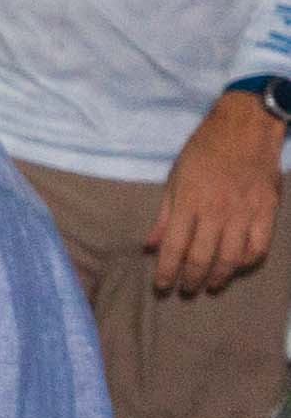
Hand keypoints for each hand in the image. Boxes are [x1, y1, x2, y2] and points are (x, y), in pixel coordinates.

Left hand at [151, 93, 286, 298]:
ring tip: (210, 285)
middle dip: (191, 280)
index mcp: (188, 202)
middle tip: (186, 290)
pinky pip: (259, 245)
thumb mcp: (174, 178)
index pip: (174, 248)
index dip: (166, 272)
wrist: (245, 127)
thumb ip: (165, 215)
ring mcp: (244, 212)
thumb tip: (150, 246)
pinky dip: (249, 261)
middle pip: (202, 258)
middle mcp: (216, 211)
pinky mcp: (267, 209)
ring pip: (232, 258)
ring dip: (219, 277)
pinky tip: (239, 266)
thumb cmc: (203, 150)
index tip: (161, 286)